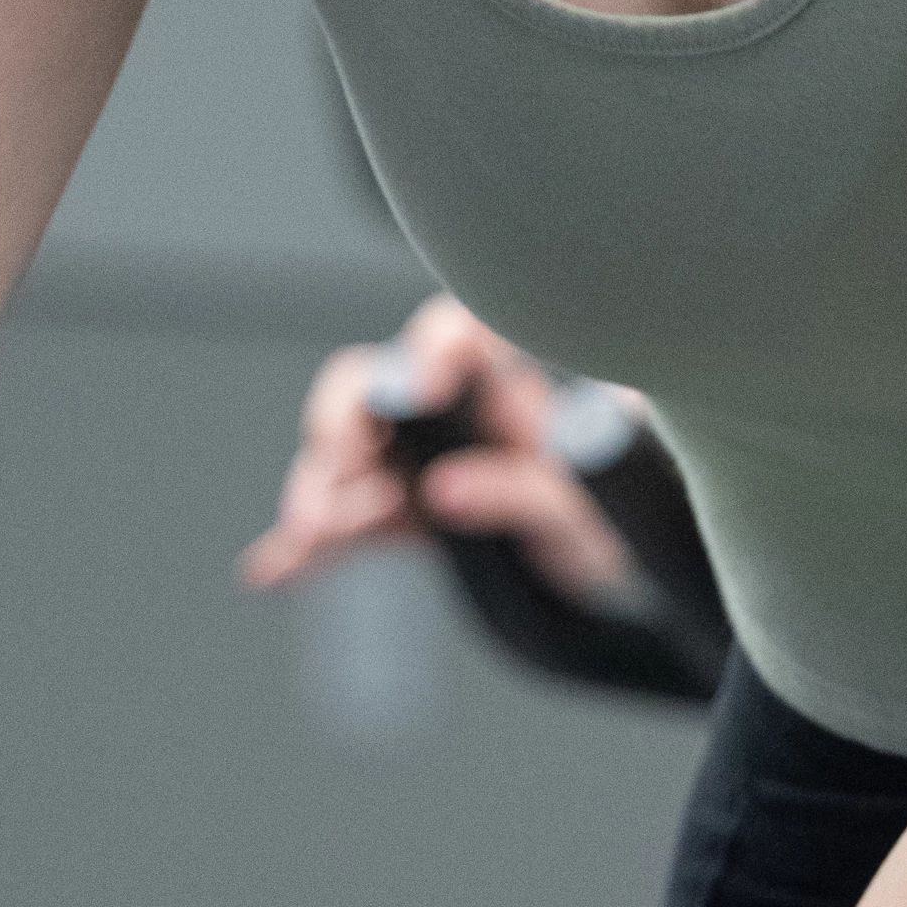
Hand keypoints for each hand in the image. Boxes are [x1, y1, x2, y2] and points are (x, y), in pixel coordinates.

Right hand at [238, 296, 643, 611]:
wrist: (633, 569)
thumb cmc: (630, 510)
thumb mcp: (593, 510)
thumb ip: (524, 492)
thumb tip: (445, 491)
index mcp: (510, 379)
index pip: (458, 336)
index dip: (432, 351)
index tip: (422, 389)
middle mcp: (455, 410)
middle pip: (378, 389)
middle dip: (346, 423)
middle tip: (339, 467)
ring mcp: (424, 463)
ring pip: (352, 460)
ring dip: (324, 493)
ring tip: (313, 534)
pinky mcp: (407, 520)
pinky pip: (350, 527)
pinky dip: (310, 549)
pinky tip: (273, 570)